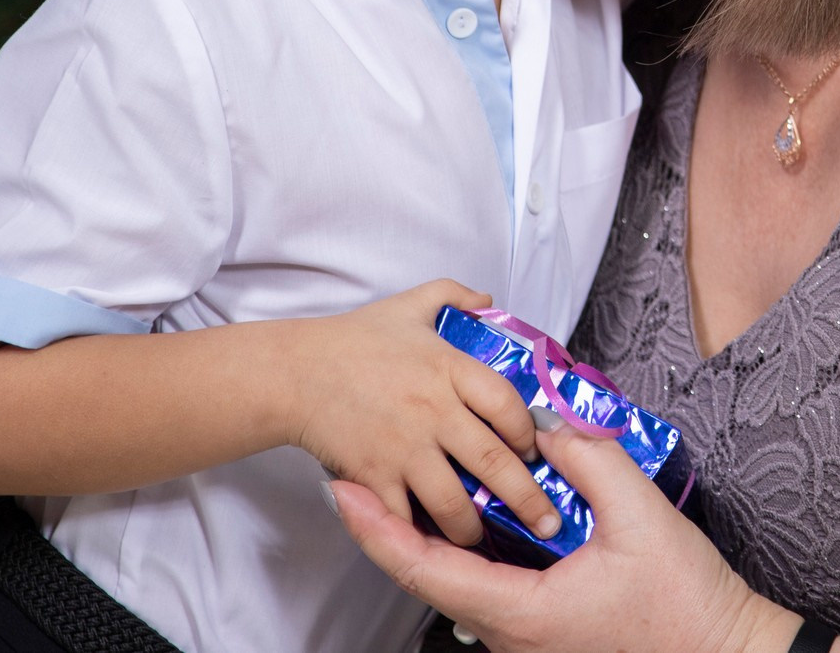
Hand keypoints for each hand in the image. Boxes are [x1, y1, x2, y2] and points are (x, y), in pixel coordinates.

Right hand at [283, 279, 557, 546]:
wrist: (295, 372)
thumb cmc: (353, 340)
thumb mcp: (410, 305)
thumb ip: (453, 295)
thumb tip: (488, 300)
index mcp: (450, 368)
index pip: (508, 405)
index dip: (529, 433)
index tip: (533, 450)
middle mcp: (435, 411)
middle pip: (495, 463)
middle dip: (527, 499)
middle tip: (544, 522)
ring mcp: (404, 447)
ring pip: (455, 502)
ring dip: (474, 527)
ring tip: (483, 537)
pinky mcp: (373, 476)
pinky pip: (405, 517)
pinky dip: (419, 536)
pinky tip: (432, 544)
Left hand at [333, 425, 801, 652]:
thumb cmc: (688, 608)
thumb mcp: (641, 518)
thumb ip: (590, 458)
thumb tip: (550, 421)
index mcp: (521, 612)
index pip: (423, 569)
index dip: (375, 528)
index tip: (342, 489)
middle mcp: (511, 635)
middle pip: (429, 576)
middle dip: (393, 523)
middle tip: (365, 471)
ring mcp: (526, 640)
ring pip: (459, 584)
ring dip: (433, 535)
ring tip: (412, 482)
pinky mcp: (545, 633)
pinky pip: (492, 589)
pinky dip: (473, 549)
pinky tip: (478, 514)